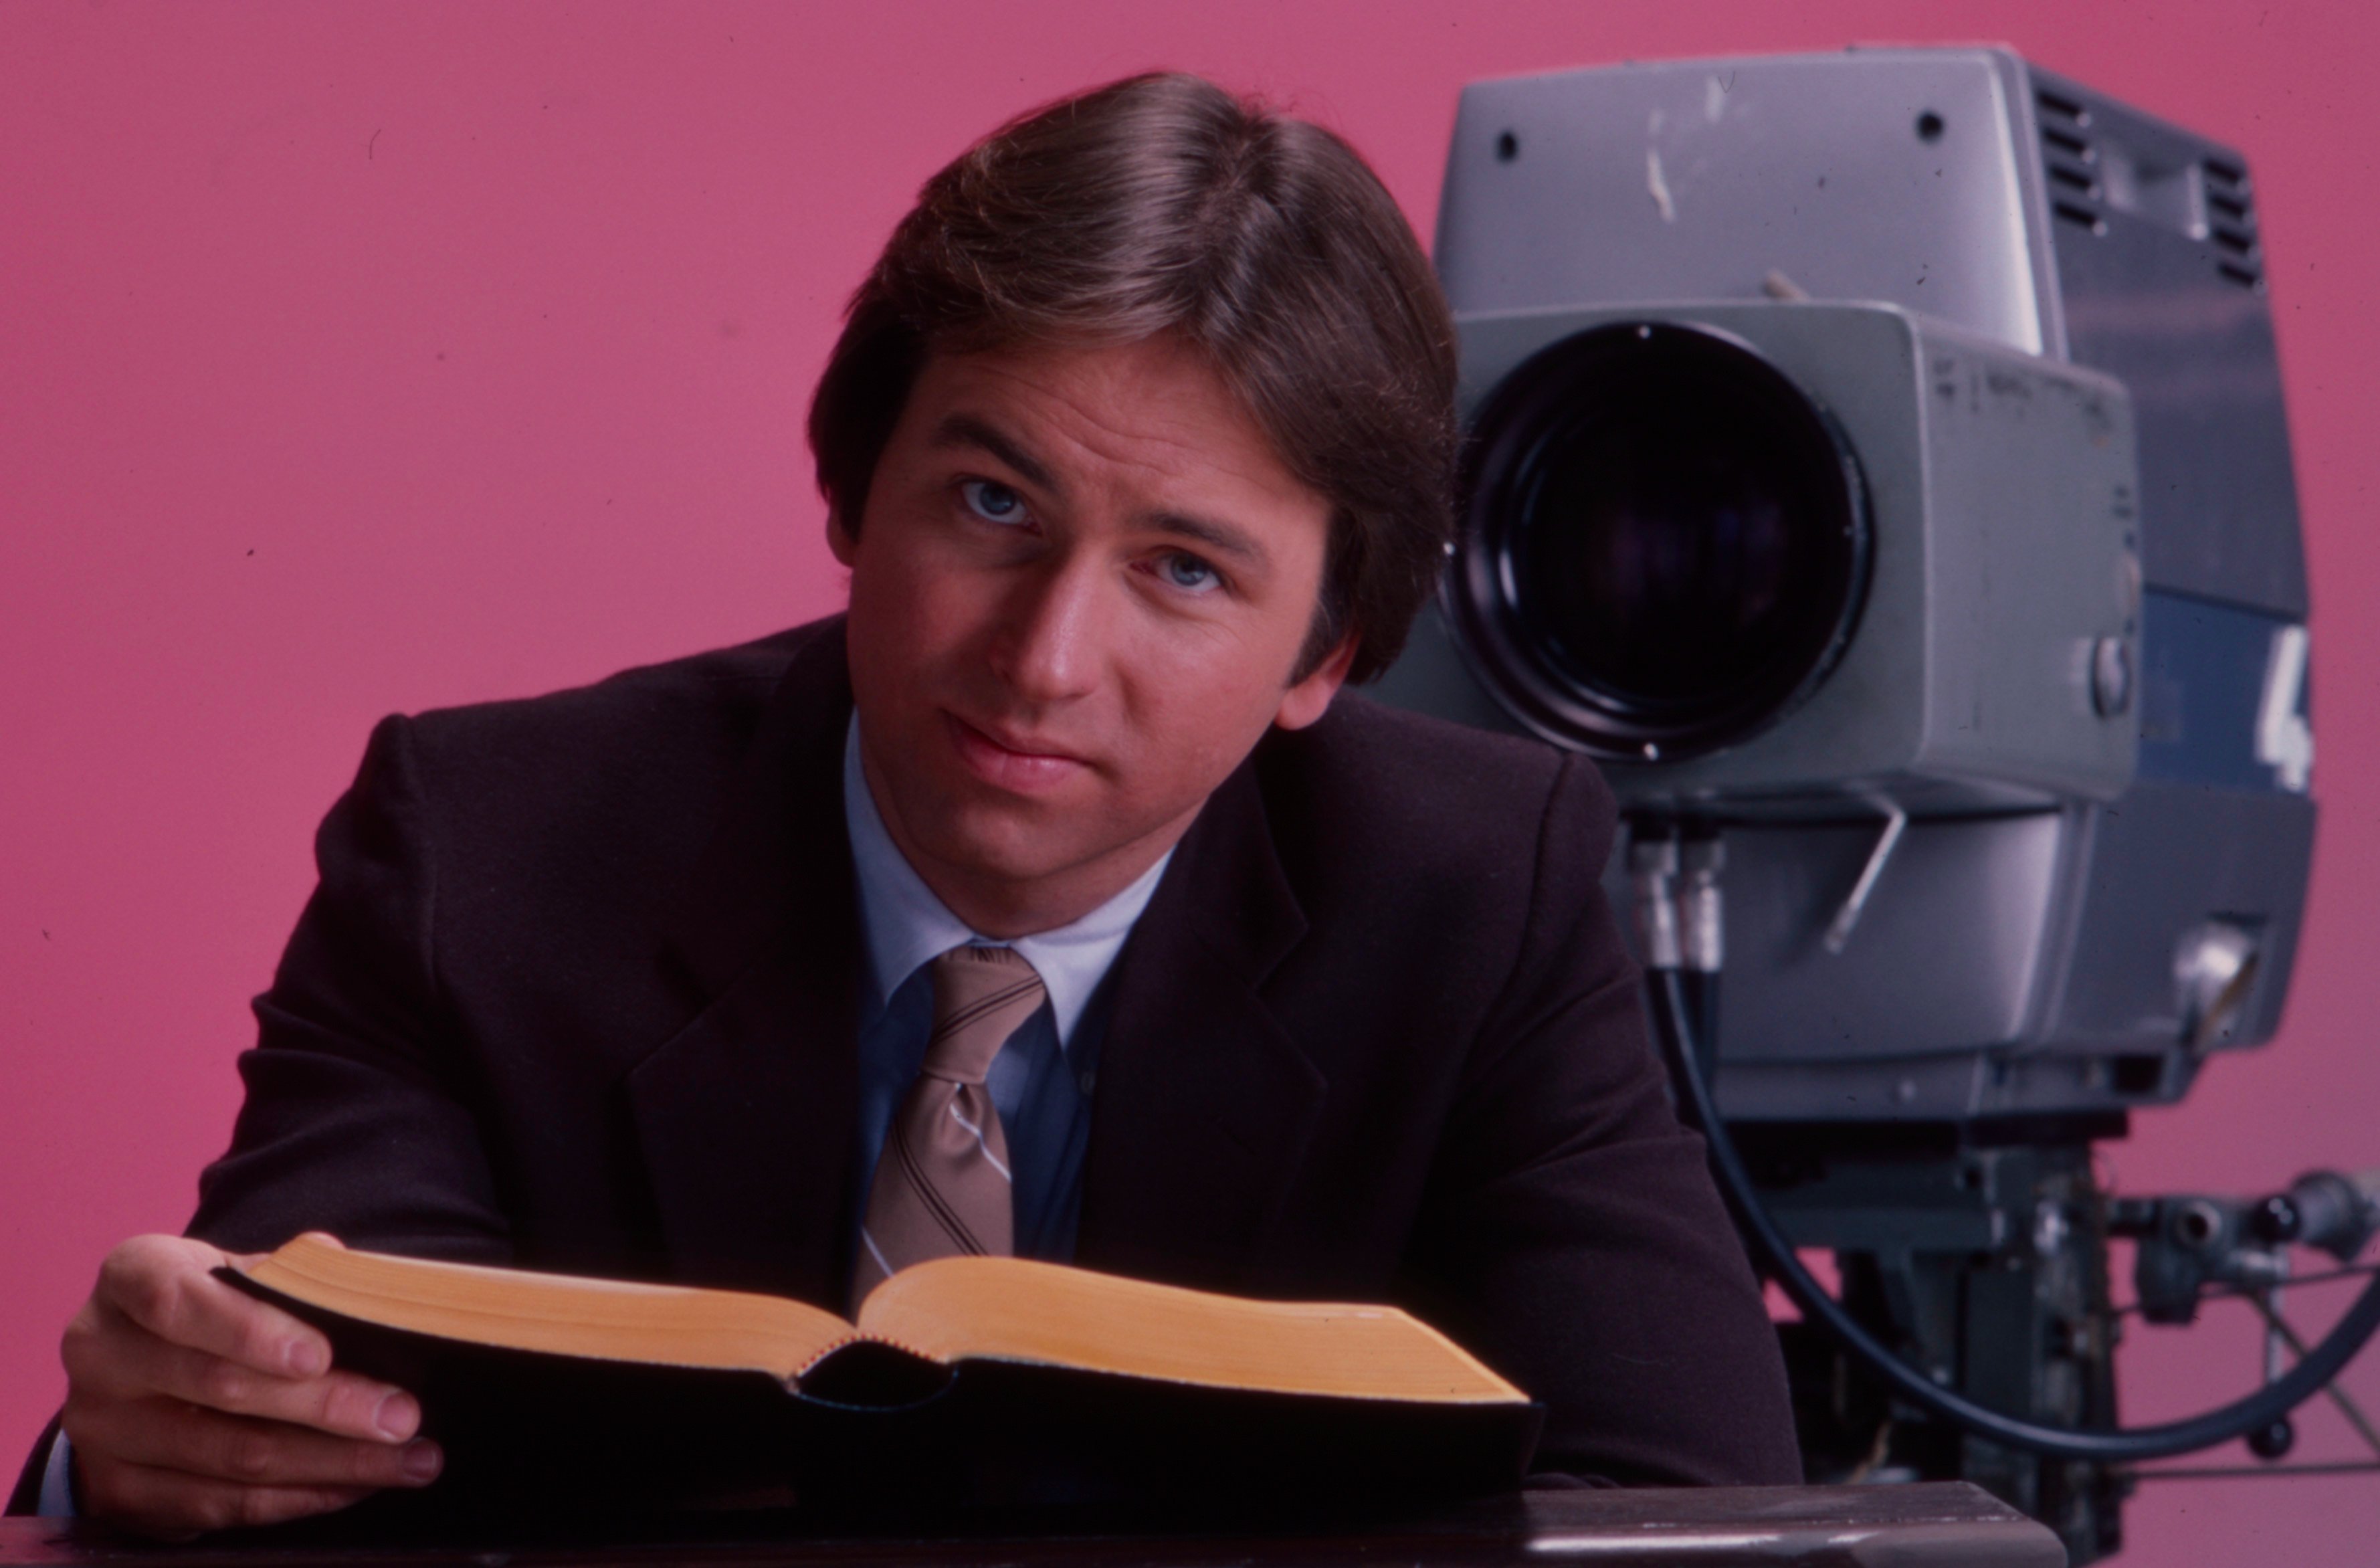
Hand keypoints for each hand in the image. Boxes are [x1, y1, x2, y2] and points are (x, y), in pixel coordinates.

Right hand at [60, 1232, 441, 1538]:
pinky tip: (356, 1483)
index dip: (249, 1330)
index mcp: (130, 1277)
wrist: (140, 1361)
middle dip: (326, 1405)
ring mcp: (101, 1431)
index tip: (321, 1356)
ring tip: (410, 1459)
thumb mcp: (242, 1268)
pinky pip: (219, 1505)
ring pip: (230, 1456)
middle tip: (403, 1416)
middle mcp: (101, 1353)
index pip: (179, 1301)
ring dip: (333, 1461)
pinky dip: (298, 1497)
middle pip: (220, 1388)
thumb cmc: (214, 1303)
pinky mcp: (118, 1492)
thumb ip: (296, 1272)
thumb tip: (361, 1283)